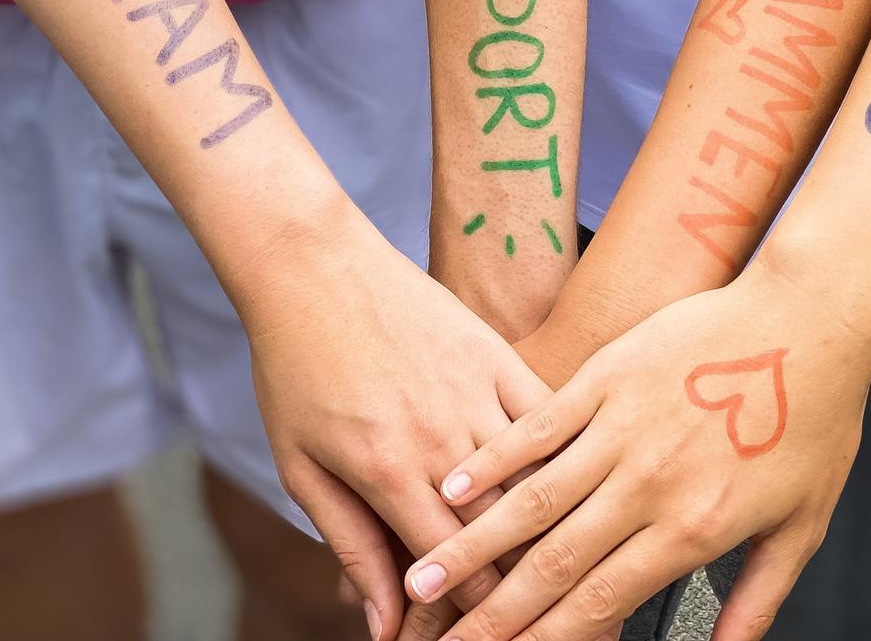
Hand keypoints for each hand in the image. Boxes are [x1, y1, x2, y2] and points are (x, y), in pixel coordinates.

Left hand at [236, 205, 550, 640]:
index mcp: (389, 472)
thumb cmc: (297, 365)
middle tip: (530, 616)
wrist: (313, 267)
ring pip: (539, 482)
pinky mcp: (498, 355)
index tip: (486, 637)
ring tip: (563, 562)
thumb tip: (383, 624)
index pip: (456, 572)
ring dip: (552, 530)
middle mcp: (442, 438)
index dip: (475, 619)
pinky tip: (573, 485)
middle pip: (507, 538)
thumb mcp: (302, 468)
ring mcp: (477, 393)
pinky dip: (563, 458)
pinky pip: (549, 420)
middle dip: (521, 589)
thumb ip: (350, 547)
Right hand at [398, 268, 870, 640]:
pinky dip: (493, 460)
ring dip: (472, 545)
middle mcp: (647, 484)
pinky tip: (453, 486)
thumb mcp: (802, 525)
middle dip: (492, 614)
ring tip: (426, 576)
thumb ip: (756, 600)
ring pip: (532, 500)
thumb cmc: (814, 417)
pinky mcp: (607, 375)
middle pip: (552, 564)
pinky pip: (538, 427)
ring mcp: (621, 426)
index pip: (600, 602)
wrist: (810, 318)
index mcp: (693, 527)